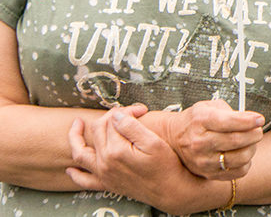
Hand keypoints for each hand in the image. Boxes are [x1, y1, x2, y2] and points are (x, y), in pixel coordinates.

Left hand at [67, 106, 219, 211]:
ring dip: (75, 139)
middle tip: (126, 113)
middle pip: (97, 132)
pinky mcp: (106, 184)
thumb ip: (132, 127)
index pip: (113, 121)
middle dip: (110, 118)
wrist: (170, 191)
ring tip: (76, 125)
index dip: (126, 111)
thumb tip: (116, 115)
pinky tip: (71, 168)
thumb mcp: (154, 142)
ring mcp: (103, 174)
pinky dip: (75, 174)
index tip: (141, 110)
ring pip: (81, 154)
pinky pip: (84, 180)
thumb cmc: (166, 165)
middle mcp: (104, 163)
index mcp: (116, 151)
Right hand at [144, 99, 264, 180]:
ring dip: (252, 148)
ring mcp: (203, 161)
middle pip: (236, 140)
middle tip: (258, 129)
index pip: (228, 122)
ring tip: (251, 141)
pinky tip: (242, 153)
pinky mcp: (208, 174)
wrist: (175, 139)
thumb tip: (252, 120)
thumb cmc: (197, 121)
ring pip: (240, 158)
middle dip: (254, 133)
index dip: (248, 121)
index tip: (260, 119)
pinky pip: (238, 172)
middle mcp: (199, 143)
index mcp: (201, 121)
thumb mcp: (210, 106)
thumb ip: (230, 111)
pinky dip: (246, 162)